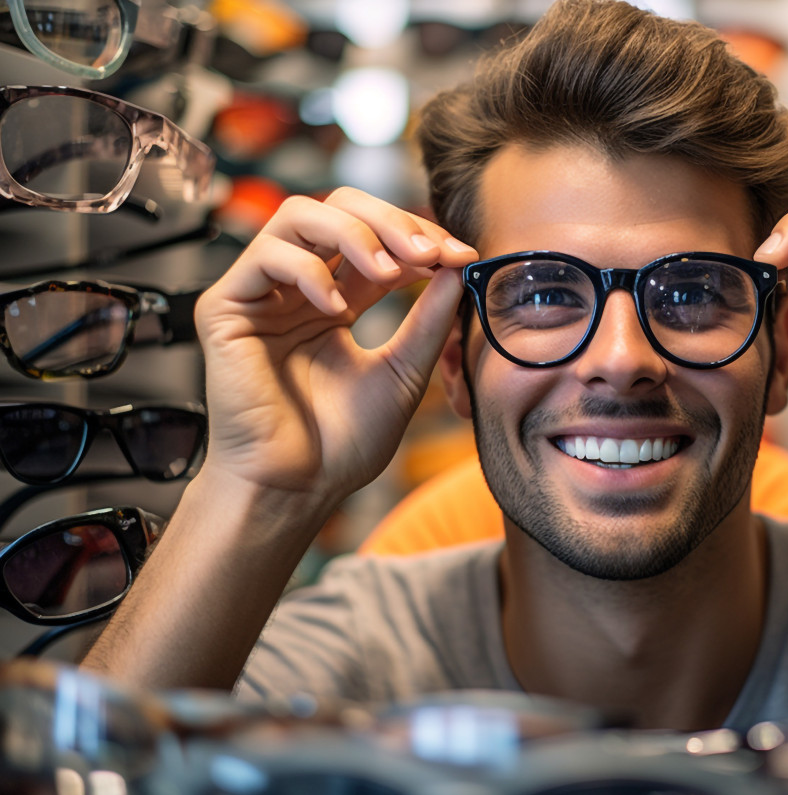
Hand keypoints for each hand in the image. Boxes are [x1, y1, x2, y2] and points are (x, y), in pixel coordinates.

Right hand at [194, 187, 476, 499]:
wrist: (296, 490)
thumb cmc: (342, 445)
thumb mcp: (404, 371)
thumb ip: (430, 319)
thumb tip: (458, 266)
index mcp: (336, 299)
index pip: (377, 240)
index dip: (418, 237)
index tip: (461, 256)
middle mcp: (297, 289)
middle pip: (338, 208)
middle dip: (390, 220)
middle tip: (429, 251)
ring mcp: (261, 294)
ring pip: (299, 215)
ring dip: (354, 234)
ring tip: (388, 270)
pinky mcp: (225, 307)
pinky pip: (266, 256)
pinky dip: (309, 270)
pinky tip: (336, 308)